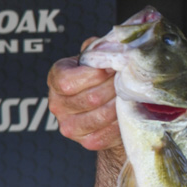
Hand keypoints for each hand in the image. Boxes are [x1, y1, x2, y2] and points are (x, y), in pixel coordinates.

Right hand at [47, 37, 121, 151]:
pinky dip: (121, 121)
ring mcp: (70, 126)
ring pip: (101, 115)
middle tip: (129, 82)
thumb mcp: (96, 60)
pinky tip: (128, 111)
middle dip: (114, 88)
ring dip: (120, 104)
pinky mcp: (87, 141)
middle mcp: (57, 104)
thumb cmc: (101, 79)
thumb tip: (108, 46)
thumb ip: (98, 50)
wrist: (107, 109)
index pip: (67, 81)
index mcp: (56, 79)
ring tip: (130, 95)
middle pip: (90, 98)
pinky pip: (108, 133)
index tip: (113, 68)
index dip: (95, 74)